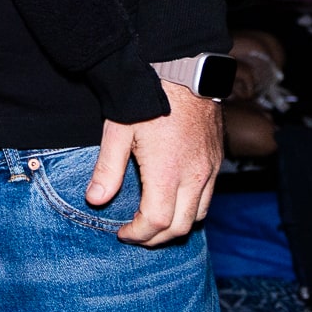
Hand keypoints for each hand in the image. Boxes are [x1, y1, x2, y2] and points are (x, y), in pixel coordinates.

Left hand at [87, 83, 222, 245]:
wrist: (182, 72)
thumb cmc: (147, 99)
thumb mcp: (118, 131)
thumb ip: (107, 169)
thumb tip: (95, 200)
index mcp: (169, 172)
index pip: (158, 222)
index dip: (139, 234)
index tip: (122, 233)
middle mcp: (195, 176)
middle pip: (181, 227)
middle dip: (156, 238)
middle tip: (135, 234)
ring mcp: (210, 170)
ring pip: (199, 215)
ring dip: (176, 226)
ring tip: (152, 223)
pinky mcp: (217, 162)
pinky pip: (208, 198)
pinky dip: (191, 209)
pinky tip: (172, 202)